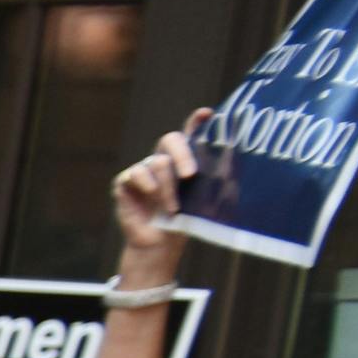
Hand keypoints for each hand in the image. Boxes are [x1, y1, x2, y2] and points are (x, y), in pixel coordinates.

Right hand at [115, 113, 211, 259]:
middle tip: (191, 174)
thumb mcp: (204, 197)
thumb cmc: (185, 219)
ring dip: (168, 187)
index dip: (197, 121)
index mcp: (184, 159)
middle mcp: (162, 159)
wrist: (160, 243)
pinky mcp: (125, 182)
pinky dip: (148, 186)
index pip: (190, 133)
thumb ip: (213, 177)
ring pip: (157, 163)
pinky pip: (136, 174)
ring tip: (173, 208)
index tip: (207, 114)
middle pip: (170, 140)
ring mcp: (143, 169)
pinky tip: (152, 198)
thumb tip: (232, 161)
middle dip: (183, 154)